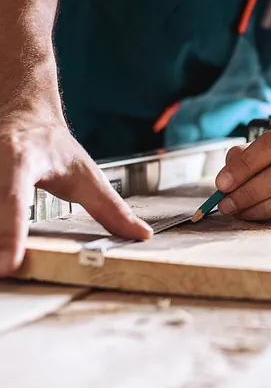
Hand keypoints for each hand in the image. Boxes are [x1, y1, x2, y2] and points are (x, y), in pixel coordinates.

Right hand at [0, 105, 152, 275]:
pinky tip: (1, 249)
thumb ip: (111, 208)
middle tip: (6, 274)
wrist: (22, 113)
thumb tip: (141, 235)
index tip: (9, 265)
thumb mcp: (86, 174)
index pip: (12, 197)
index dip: (9, 232)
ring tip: (5, 266)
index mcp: (20, 159)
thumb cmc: (52, 146)